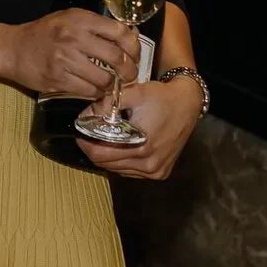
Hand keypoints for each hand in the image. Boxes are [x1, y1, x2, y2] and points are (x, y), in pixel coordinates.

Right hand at [0, 9, 139, 97]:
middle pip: (116, 58)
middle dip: (128, 71)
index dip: (134, 47)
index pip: (120, 32)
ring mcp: (65, 59)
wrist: (13, 49)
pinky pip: (88, 90)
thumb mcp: (69, 19)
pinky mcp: (58, 79)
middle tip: (129, 76)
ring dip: (112, 85)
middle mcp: (73, 37)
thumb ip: (96, 26)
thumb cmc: (44, 33)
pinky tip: (95, 89)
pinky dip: (96, 93)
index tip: (135, 56)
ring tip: (112, 85)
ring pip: (104, 79)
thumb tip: (130, 35)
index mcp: (80, 19)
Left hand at [76, 78, 200, 178]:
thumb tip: (85, 117)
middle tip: (89, 134)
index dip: (86, 143)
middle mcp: (150, 164)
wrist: (187, 104)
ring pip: (117, 170)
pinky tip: (122, 145)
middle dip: (94, 149)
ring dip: (108, 156)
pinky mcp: (160, 173)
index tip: (79, 133)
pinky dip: (121, 160)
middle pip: (106, 164)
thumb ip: (105, 105)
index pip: (101, 154)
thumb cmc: (160, 97)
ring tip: (106, 137)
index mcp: (141, 146)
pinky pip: (130, 171)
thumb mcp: (131, 93)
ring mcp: (156, 171)